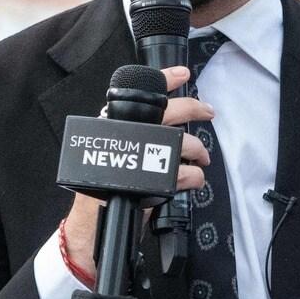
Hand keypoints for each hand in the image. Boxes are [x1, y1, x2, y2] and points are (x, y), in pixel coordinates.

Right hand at [62, 66, 210, 278]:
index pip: (137, 93)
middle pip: (164, 112)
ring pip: (178, 143)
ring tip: (200, 160)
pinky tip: (193, 180)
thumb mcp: (121, 156)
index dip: (162, 78)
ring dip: (197, 151)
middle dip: (192, 108)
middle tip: (207, 111)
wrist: (92, 226)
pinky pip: (182, 173)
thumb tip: (170, 127)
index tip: (181, 72)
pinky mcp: (145, 181)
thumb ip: (138, 139)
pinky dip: (194, 177)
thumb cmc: (107, 189)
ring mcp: (133, 158)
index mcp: (114, 126)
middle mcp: (121, 136)